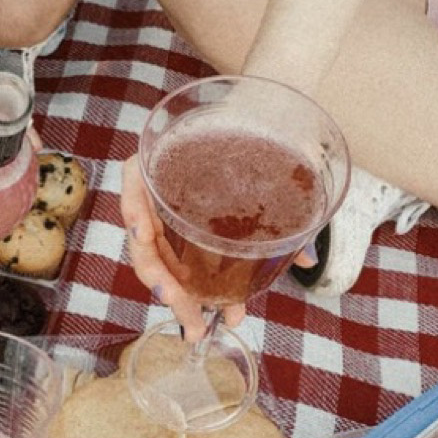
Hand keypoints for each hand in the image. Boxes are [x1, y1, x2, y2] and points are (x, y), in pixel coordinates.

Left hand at [120, 157, 316, 340]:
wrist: (242, 112)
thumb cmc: (251, 164)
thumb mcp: (266, 206)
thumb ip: (280, 232)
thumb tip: (306, 260)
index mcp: (185, 237)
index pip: (187, 278)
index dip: (199, 305)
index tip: (214, 324)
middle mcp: (162, 222)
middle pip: (161, 269)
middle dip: (178, 300)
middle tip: (193, 324)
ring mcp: (148, 200)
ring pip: (143, 245)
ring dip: (156, 272)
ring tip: (170, 292)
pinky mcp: (140, 170)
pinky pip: (131, 195)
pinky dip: (135, 214)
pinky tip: (143, 231)